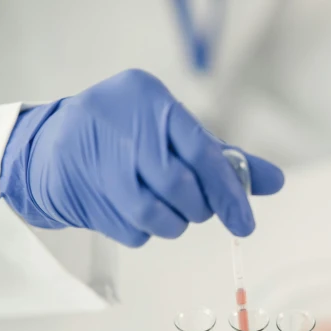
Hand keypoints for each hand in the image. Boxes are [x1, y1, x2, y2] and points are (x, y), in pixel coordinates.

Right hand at [0, 69, 283, 246]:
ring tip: (168, 208)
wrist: (55, 147)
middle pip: (180, 187)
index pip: (202, 153)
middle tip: (198, 207)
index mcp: (150, 99)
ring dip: (174, 223)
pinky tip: (137, 211)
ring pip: (157, 216)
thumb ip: (226, 158)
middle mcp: (121, 124)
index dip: (229, 193)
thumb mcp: (179, 134)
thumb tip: (276, 182)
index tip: (245, 223)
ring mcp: (96, 161)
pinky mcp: (81, 195)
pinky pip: (134, 232)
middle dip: (200, 207)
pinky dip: (147, 231)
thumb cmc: (133, 137)